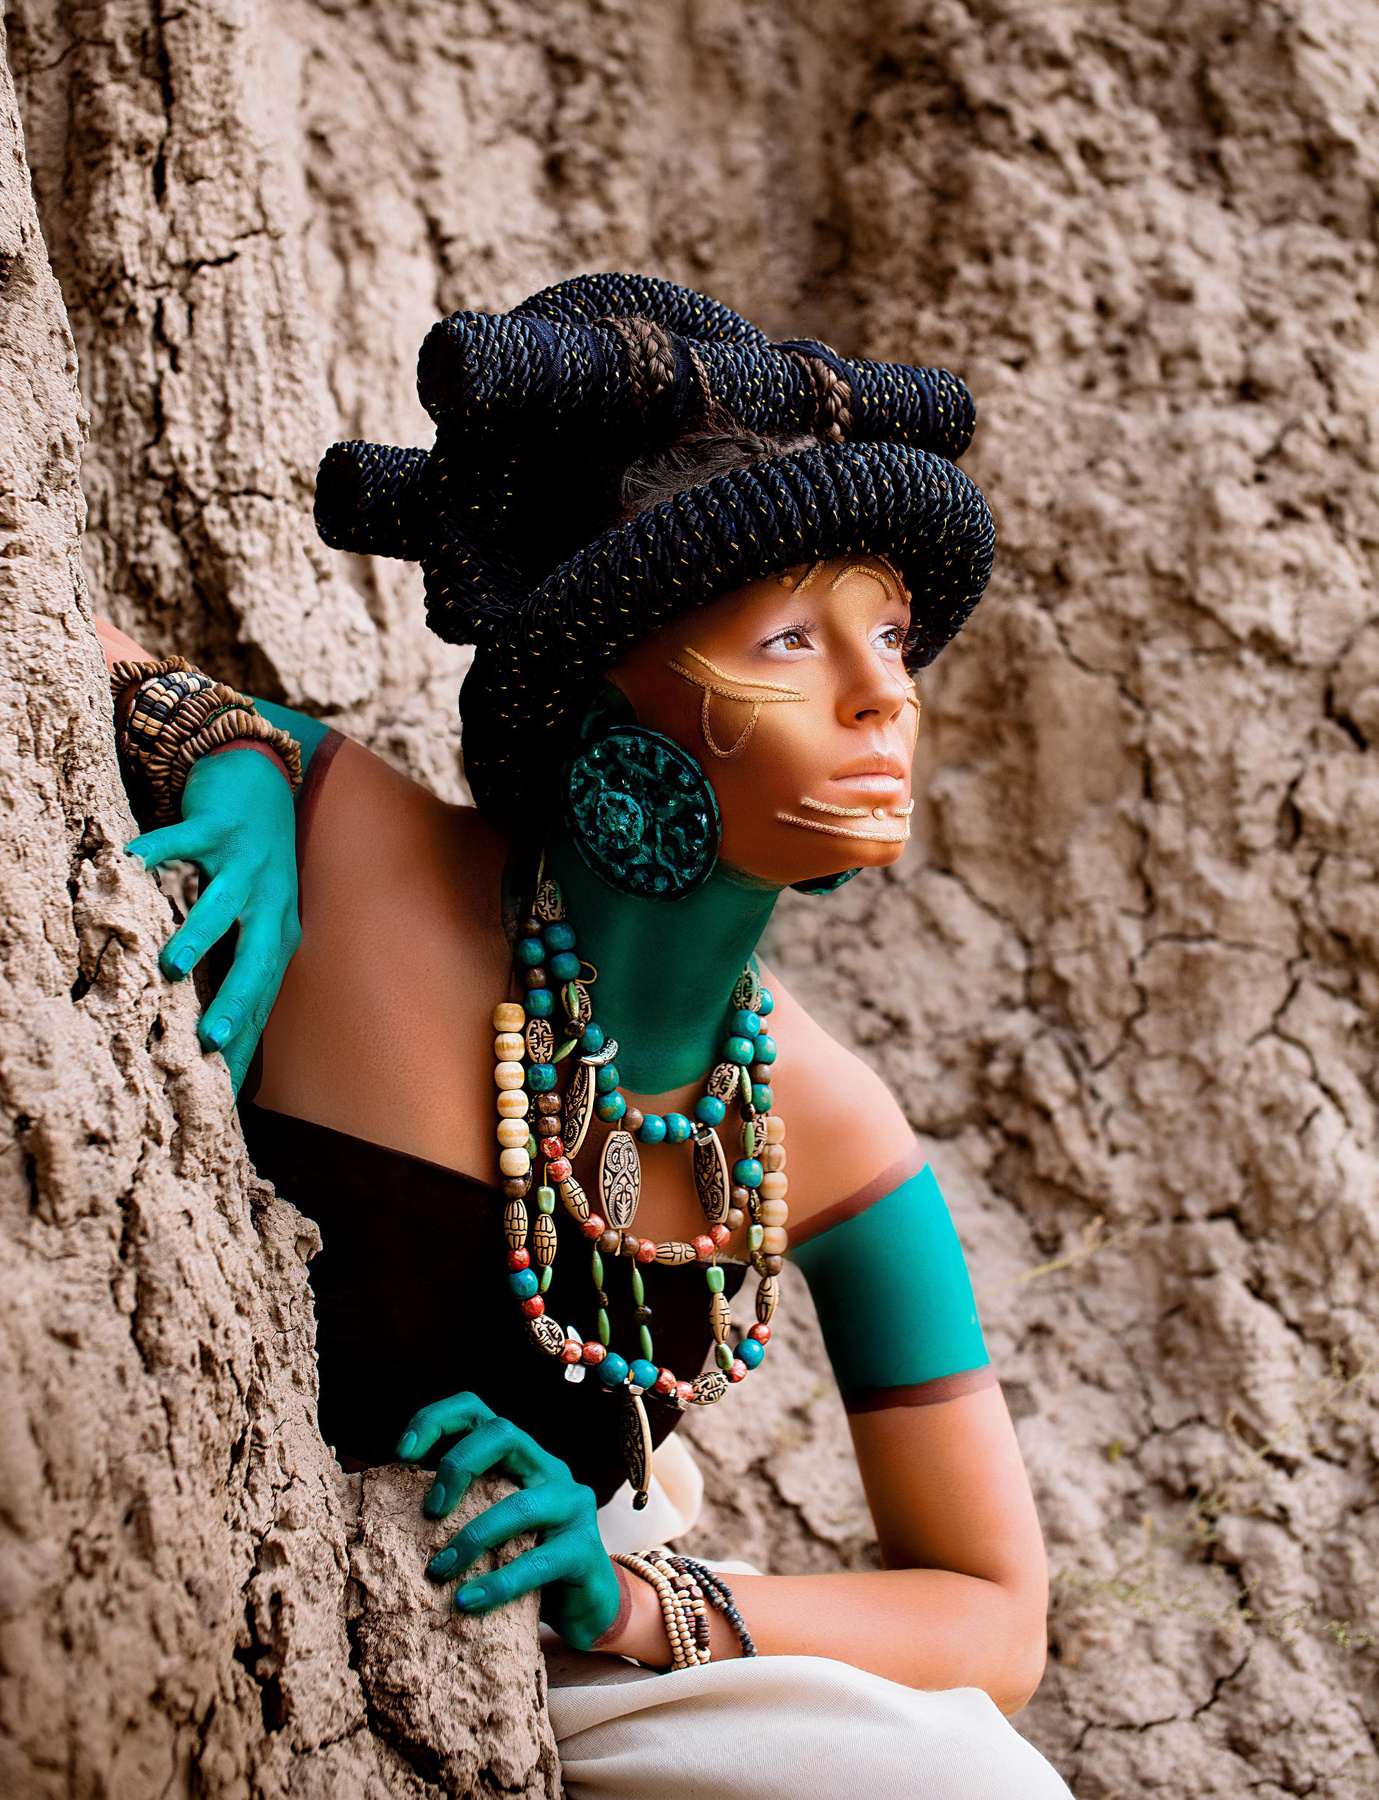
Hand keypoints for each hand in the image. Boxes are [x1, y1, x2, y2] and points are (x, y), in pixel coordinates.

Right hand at [127, 747, 301, 1092]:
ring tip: (172, 965)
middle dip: (237, 1001)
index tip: (228, 1083)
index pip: (265, 993)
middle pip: (258, 958)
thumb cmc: (254, 864)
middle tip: (212, 1041)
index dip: (248, 1037)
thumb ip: (244, 961)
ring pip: (223, 903)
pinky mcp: (219, 826)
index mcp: (280, 930)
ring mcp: (246, 862)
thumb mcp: (265, 915)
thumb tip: (228, 1027)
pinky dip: (158, 852)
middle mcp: (270, 900)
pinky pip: (185, 842)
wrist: (264, 780)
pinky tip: (131, 867)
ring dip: (199, 935)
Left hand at [397, 1391, 621, 1651]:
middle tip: (429, 1512)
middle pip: (503, 1433)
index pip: (476, 1410)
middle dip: (457, 1466)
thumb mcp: (488, 1523)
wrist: (586, 1605)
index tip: (401, 1455)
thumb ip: (456, 1507)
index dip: (436, 1420)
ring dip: (472, 1538)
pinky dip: (498, 1583)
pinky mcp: (584, 1549)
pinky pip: (538, 1562)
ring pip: (521, 1505)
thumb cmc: (521, 1559)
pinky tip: (467, 1602)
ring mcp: (572, 1505)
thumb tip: (381, 1507)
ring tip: (439, 1570)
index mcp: (518, 1455)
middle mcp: (548, 1467)